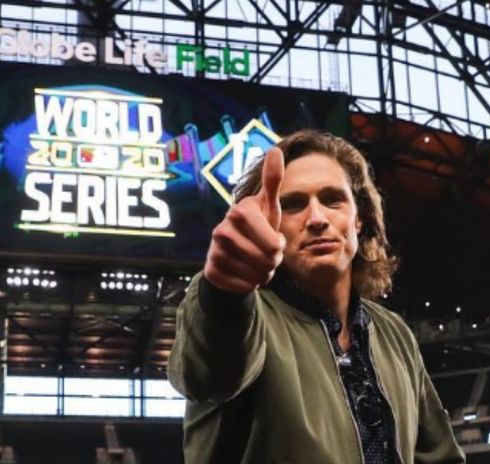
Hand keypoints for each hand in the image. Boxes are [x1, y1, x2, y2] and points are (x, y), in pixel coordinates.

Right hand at [203, 146, 285, 293]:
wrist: (232, 254)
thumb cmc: (256, 228)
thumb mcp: (267, 207)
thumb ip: (272, 182)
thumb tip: (275, 150)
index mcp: (239, 212)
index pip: (273, 244)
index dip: (278, 248)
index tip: (273, 241)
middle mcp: (222, 229)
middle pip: (266, 262)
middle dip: (272, 263)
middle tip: (265, 255)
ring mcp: (214, 251)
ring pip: (255, 276)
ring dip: (262, 274)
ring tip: (256, 264)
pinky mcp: (211, 271)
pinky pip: (243, 287)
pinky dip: (249, 285)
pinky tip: (244, 274)